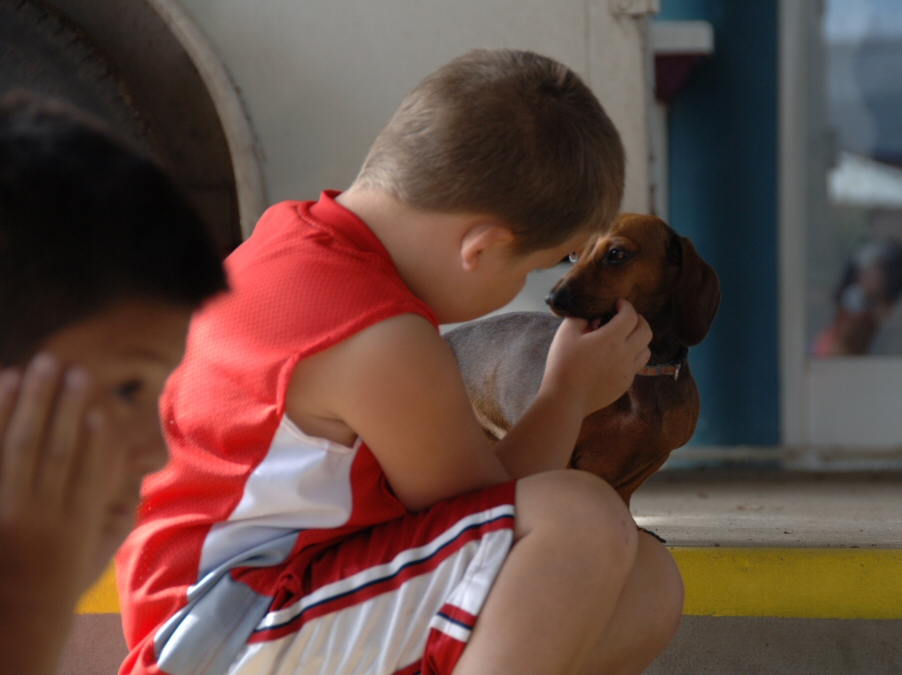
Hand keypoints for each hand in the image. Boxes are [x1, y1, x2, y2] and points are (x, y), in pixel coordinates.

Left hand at [0, 354, 123, 670]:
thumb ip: (119, 512)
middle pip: (52, 449)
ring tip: (33, 368)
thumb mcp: (98, 551)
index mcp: (75, 523)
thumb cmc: (60, 578)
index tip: (102, 409)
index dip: (96, 438)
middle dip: (62, 407)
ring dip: (27, 404)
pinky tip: (0, 391)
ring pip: (17, 446)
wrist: (12, 614)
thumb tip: (139, 472)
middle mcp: (40, 513)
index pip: (89, 472)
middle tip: (72, 371)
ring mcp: (7, 507)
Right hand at [540, 300, 651, 417]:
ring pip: (646, 350)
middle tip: (626, 318)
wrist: (565, 399)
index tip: (618, 304)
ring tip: (625, 338)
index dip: (625, 306)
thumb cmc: (563, 365)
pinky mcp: (625, 384)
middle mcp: (625, 354)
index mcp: (611, 339)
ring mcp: (627, 371)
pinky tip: (617, 357)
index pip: (630, 316)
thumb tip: (592, 316)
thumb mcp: (566, 334)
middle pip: (646, 331)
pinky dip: (632, 357)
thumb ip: (580, 318)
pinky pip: (636, 366)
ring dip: (639, 340)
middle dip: (639, 320)